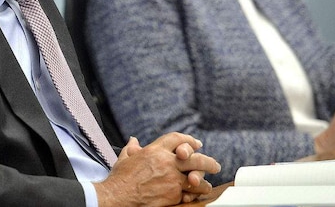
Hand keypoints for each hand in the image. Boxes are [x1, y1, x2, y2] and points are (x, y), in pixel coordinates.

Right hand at [94, 133, 220, 206]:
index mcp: (154, 150)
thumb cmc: (119, 178)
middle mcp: (166, 162)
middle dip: (207, 162)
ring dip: (204, 181)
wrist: (118, 196)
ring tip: (207, 184)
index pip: (177, 139)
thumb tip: (134, 141)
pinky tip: (196, 195)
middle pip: (194, 157)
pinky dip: (194, 195)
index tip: (197, 144)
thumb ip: (132, 148)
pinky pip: (189, 193)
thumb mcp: (124, 158)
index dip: (189, 141)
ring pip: (196, 177)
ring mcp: (172, 178)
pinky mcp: (173, 194)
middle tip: (215, 166)